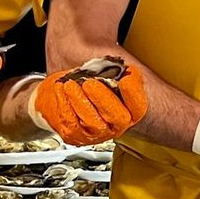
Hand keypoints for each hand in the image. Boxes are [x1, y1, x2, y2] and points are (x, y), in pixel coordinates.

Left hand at [29, 62, 147, 145]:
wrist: (61, 93)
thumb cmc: (85, 82)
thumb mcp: (101, 72)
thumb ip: (109, 69)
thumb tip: (109, 62)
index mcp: (129, 109)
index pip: (138, 105)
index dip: (134, 93)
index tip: (126, 79)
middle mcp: (116, 124)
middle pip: (118, 117)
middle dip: (104, 98)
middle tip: (89, 83)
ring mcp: (97, 133)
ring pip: (91, 121)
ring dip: (79, 100)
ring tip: (70, 84)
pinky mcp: (76, 136)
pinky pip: (71, 122)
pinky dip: (64, 103)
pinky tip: (61, 90)